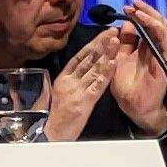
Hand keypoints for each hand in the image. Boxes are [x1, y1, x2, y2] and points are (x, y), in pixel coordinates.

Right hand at [45, 26, 123, 142]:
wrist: (49, 134)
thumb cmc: (50, 118)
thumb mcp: (51, 96)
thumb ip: (61, 83)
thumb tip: (64, 72)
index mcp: (61, 79)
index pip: (78, 57)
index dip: (92, 44)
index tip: (103, 34)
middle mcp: (69, 82)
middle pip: (88, 59)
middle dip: (102, 44)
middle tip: (114, 31)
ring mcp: (77, 91)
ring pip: (94, 69)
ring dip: (106, 54)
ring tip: (117, 41)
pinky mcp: (84, 102)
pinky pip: (97, 85)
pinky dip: (106, 74)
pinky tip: (113, 63)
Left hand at [109, 0, 166, 132]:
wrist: (133, 106)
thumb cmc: (126, 85)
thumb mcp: (118, 59)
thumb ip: (122, 43)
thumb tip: (122, 23)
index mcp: (143, 47)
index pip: (144, 25)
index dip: (137, 14)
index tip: (126, 6)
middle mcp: (154, 48)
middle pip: (156, 23)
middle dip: (146, 11)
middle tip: (134, 3)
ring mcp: (161, 54)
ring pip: (163, 30)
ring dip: (152, 19)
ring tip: (140, 12)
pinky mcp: (165, 63)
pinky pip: (166, 45)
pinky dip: (160, 33)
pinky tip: (152, 25)